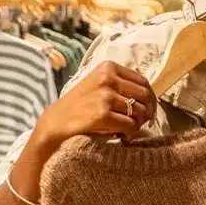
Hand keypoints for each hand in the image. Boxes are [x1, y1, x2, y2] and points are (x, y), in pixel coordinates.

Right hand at [32, 61, 156, 153]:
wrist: (56, 122)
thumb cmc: (81, 105)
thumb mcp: (99, 85)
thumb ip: (121, 84)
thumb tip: (150, 96)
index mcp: (108, 68)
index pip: (142, 81)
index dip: (149, 97)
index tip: (148, 109)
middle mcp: (107, 78)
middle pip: (145, 96)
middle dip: (147, 111)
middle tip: (140, 122)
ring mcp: (105, 96)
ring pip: (140, 111)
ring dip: (138, 124)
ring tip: (128, 129)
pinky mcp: (103, 114)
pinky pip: (131, 125)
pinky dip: (130, 133)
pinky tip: (123, 136)